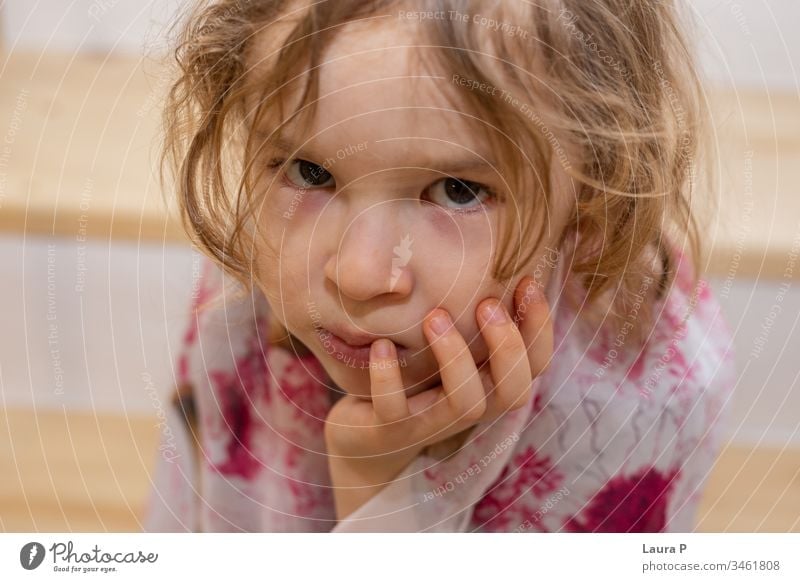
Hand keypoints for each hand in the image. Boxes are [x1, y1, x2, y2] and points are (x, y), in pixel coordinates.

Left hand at [324, 275, 552, 519]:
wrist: (362, 431)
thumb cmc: (414, 375)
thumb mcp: (445, 344)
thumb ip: (468, 315)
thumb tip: (488, 255)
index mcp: (489, 384)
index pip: (535, 364)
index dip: (540, 327)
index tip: (527, 282)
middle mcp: (470, 406)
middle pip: (514, 391)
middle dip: (508, 346)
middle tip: (487, 304)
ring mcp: (432, 422)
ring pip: (465, 404)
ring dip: (455, 358)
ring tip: (434, 317)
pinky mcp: (390, 430)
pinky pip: (394, 411)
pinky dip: (388, 379)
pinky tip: (381, 346)